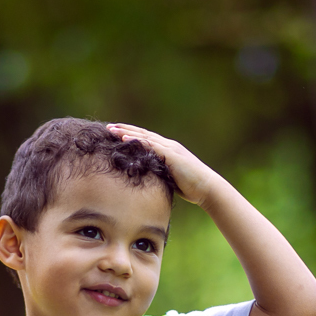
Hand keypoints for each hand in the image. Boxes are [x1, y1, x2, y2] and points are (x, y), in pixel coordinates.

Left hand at [106, 123, 222, 206]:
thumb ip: (159, 173)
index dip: (131, 135)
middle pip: (142, 134)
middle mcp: (168, 146)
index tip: (116, 133)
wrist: (206, 188)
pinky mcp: (171, 155)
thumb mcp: (170, 178)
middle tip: (109, 127)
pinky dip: (137, 141)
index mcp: (167, 150)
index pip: (146, 139)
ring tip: (112, 129)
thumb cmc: (190, 186)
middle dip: (125, 130)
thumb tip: (148, 179)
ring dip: (127, 133)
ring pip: (144, 137)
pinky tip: (125, 139)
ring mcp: (170, 149)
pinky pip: (151, 146)